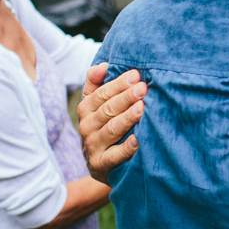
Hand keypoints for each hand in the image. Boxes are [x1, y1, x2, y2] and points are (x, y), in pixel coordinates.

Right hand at [78, 63, 145, 182]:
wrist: (99, 164)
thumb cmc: (103, 126)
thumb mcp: (95, 105)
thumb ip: (96, 83)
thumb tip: (104, 64)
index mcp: (86, 109)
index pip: (101, 94)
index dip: (118, 84)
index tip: (135, 75)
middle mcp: (86, 126)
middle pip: (107, 110)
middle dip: (126, 98)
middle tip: (143, 88)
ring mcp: (92, 146)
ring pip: (111, 129)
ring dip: (127, 118)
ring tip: (141, 108)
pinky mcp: (100, 164)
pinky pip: (114, 155)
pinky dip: (125, 148)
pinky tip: (137, 140)